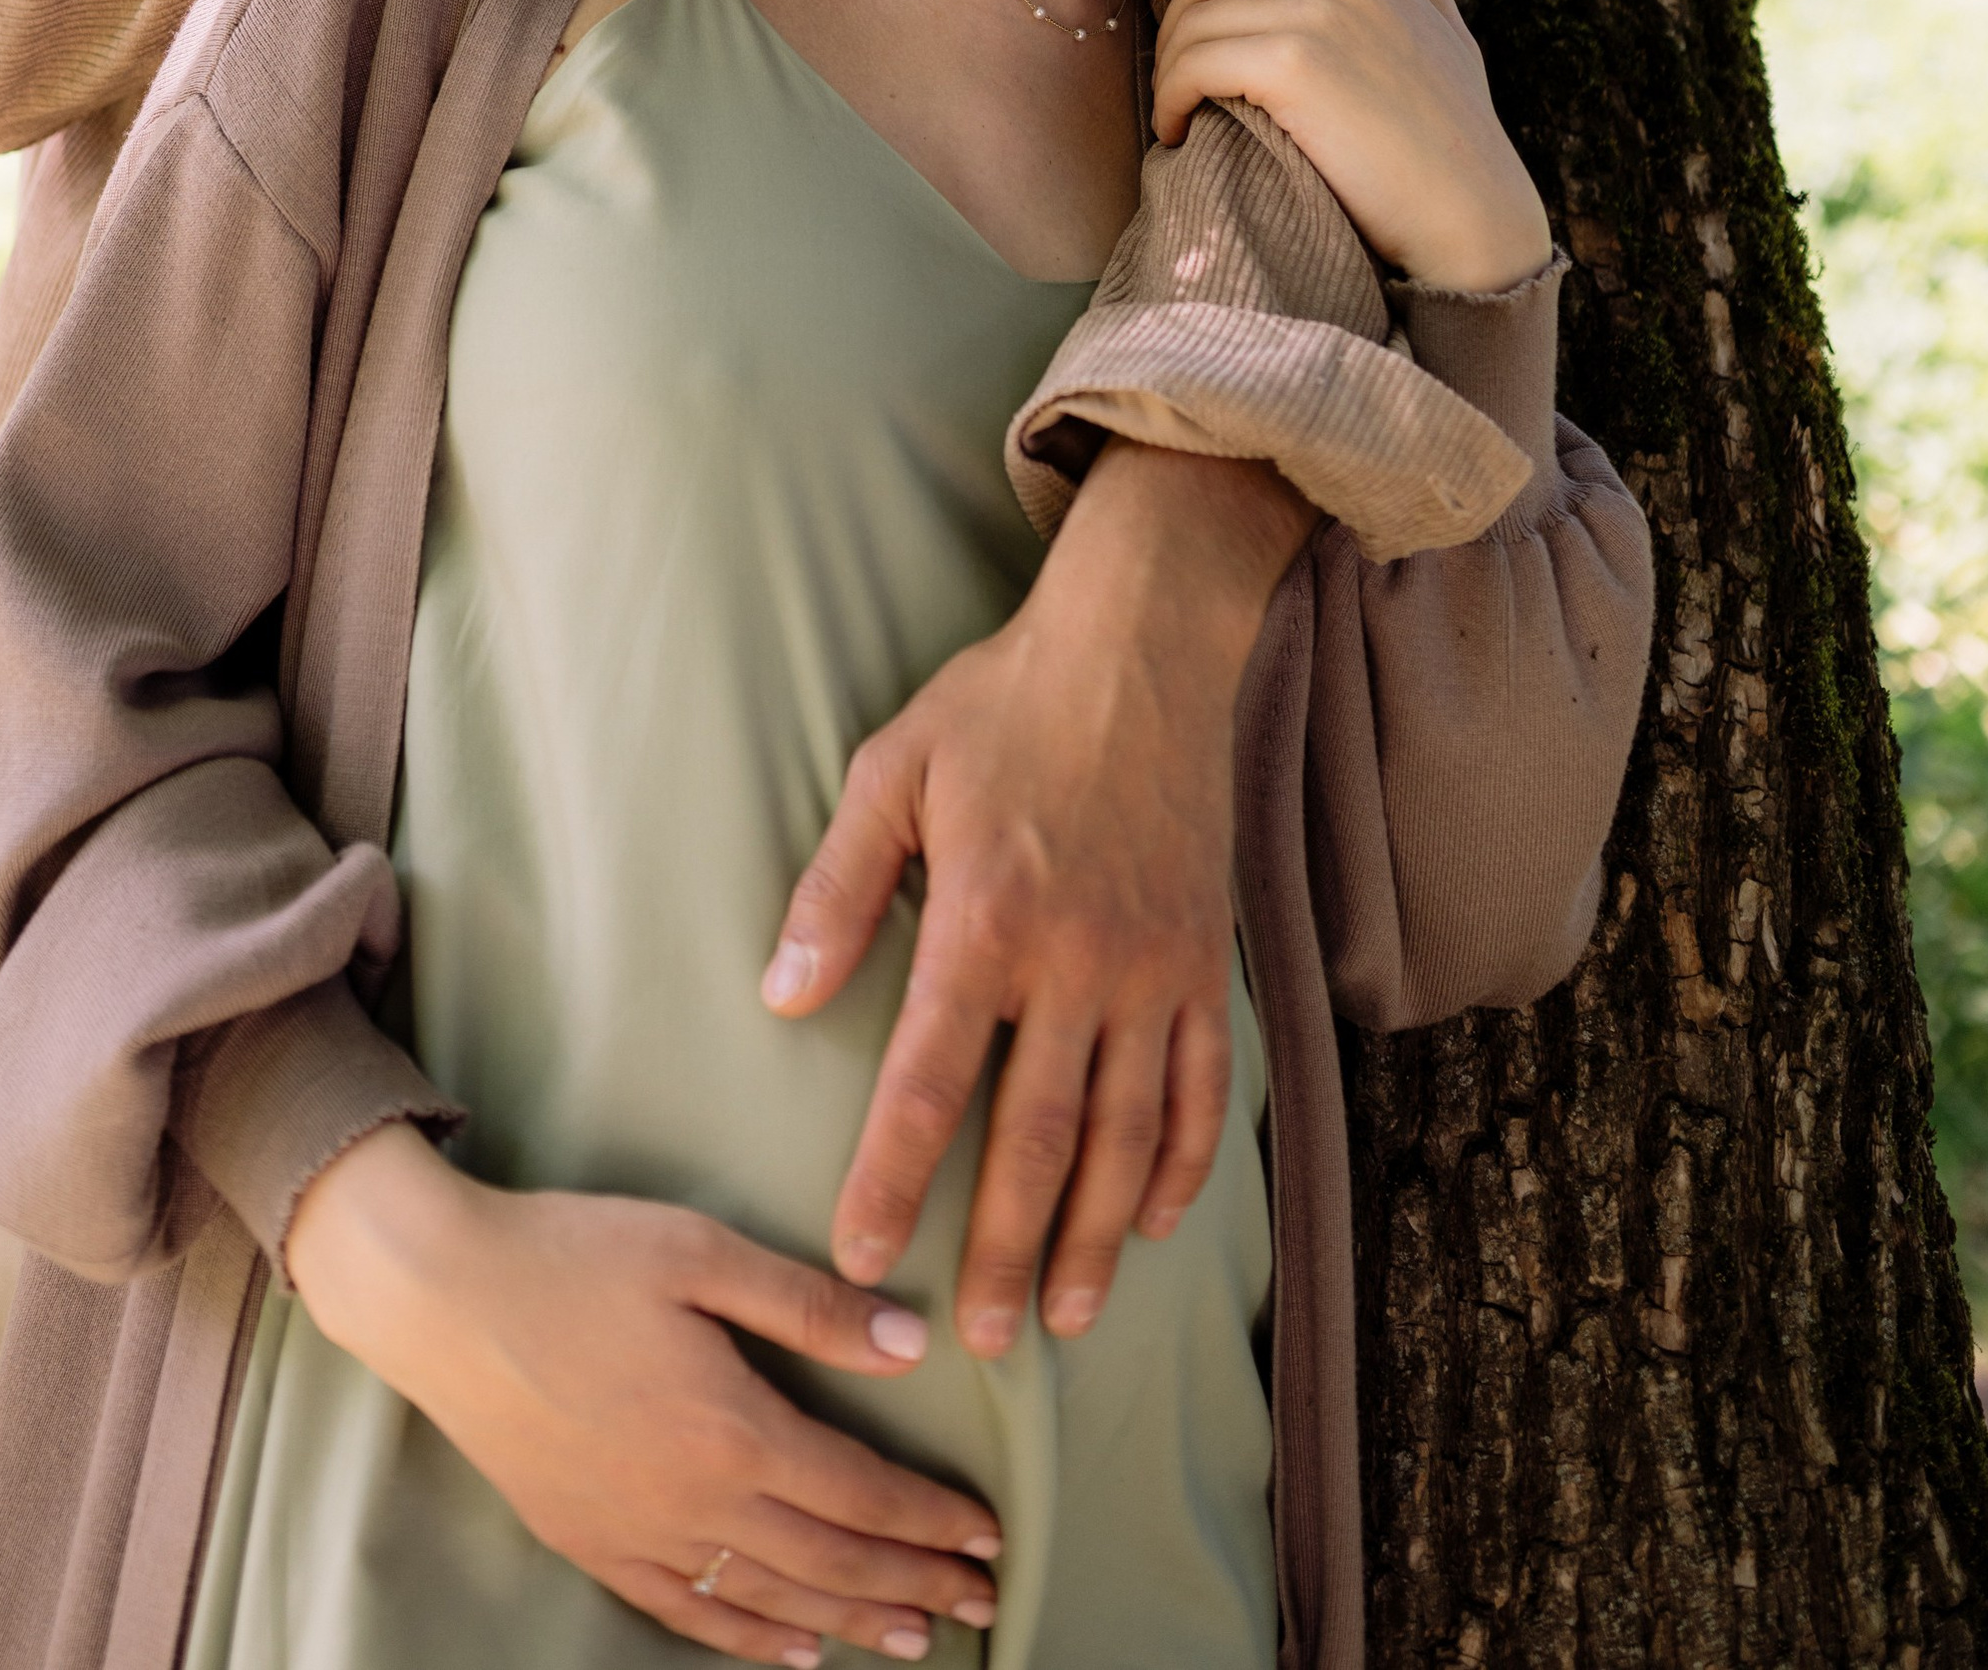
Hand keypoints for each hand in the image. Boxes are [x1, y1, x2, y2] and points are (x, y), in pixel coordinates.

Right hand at [284, 1124, 1002, 1665]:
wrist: (441, 1299)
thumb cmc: (575, 1256)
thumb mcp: (699, 1252)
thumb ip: (808, 1304)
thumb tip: (911, 1343)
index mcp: (733, 1428)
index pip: (861, 1494)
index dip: (931, 1521)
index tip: (990, 1535)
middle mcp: (694, 1502)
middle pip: (830, 1562)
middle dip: (913, 1583)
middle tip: (982, 1601)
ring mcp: (638, 1535)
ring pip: (770, 1601)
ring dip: (851, 1623)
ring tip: (915, 1638)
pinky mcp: (590, 1543)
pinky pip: (688, 1613)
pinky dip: (751, 1641)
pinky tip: (793, 1651)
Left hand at [761, 445, 1310, 1355]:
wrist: (1140, 647)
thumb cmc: (999, 706)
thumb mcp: (891, 771)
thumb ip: (836, 891)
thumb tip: (781, 998)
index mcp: (985, 920)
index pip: (927, 1081)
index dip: (892, 1178)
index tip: (862, 1259)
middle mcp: (1077, 961)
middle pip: (1038, 1137)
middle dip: (1005, 1248)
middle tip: (982, 1340)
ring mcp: (1153, 967)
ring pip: (1127, 1132)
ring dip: (1093, 1233)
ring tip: (1064, 1314)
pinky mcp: (1206, 958)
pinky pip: (1203, 1083)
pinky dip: (1183, 1162)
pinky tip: (1152, 1219)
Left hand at [1153, 0, 1552, 291]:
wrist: (1470, 209)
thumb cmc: (1457, 133)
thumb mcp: (1448, 30)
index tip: (1179, 6)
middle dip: (1174, 25)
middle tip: (1173, 78)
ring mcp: (1316, 13)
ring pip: (1192, 21)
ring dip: (1167, 70)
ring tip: (1174, 113)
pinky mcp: (1292, 64)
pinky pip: (1193, 66)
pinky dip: (1170, 100)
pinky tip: (1177, 132)